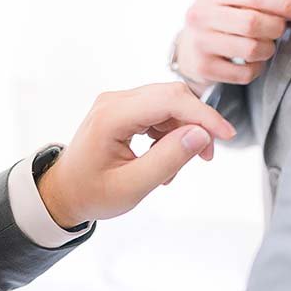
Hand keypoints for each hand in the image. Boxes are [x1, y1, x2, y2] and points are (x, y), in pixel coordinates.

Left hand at [36, 82, 237, 227]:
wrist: (64, 193)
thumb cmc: (92, 193)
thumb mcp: (132, 186)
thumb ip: (168, 160)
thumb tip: (201, 135)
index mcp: (112, 116)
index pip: (169, 100)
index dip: (203, 115)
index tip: (227, 135)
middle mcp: (114, 100)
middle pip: (172, 96)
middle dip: (197, 123)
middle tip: (207, 157)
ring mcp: (118, 102)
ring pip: (168, 103)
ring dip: (183, 131)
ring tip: (177, 168)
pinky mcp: (123, 109)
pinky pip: (158, 111)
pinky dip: (170, 133)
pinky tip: (164, 160)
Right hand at [176, 0, 290, 93]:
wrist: (190, 49)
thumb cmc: (226, 20)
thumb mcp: (244, 3)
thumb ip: (279, 1)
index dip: (282, 3)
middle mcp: (199, 15)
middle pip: (252, 22)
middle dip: (276, 28)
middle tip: (280, 30)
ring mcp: (199, 42)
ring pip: (251, 49)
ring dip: (268, 49)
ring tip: (266, 45)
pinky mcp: (204, 67)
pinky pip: (245, 73)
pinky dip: (257, 69)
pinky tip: (253, 62)